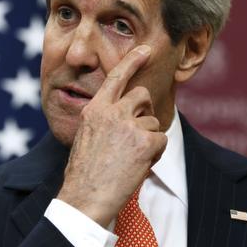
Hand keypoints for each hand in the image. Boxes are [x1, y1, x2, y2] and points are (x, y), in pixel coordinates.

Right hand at [55, 44, 167, 227]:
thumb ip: (104, 121)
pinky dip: (155, 155)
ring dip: (148, 139)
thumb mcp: (87, 138)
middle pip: (142, 96)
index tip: (146, 48)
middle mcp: (111, 112)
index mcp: (94, 110)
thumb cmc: (85, 174)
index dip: (132, 61)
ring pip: (154, 121)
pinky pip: (161, 140)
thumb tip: (126, 116)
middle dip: (145, 111)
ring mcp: (129, 125)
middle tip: (137, 133)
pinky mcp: (145, 141)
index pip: (115, 77)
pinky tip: (138, 166)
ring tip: (130, 158)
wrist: (85, 197)